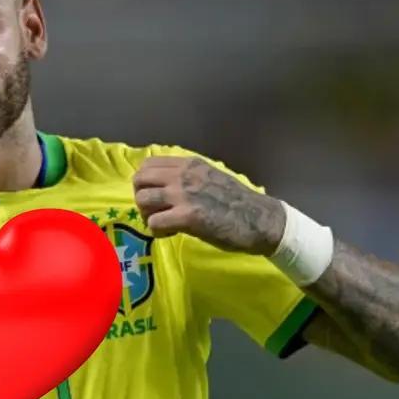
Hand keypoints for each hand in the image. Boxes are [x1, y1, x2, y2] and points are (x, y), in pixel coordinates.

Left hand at [132, 156, 284, 255]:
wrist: (259, 219)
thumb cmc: (237, 202)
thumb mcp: (210, 177)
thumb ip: (188, 177)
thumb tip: (165, 185)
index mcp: (189, 164)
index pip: (148, 164)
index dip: (146, 183)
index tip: (157, 197)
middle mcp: (183, 175)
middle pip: (139, 180)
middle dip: (142, 198)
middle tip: (155, 212)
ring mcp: (184, 194)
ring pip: (143, 200)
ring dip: (148, 215)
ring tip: (163, 224)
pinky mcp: (187, 217)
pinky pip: (154, 222)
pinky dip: (158, 231)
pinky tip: (171, 233)